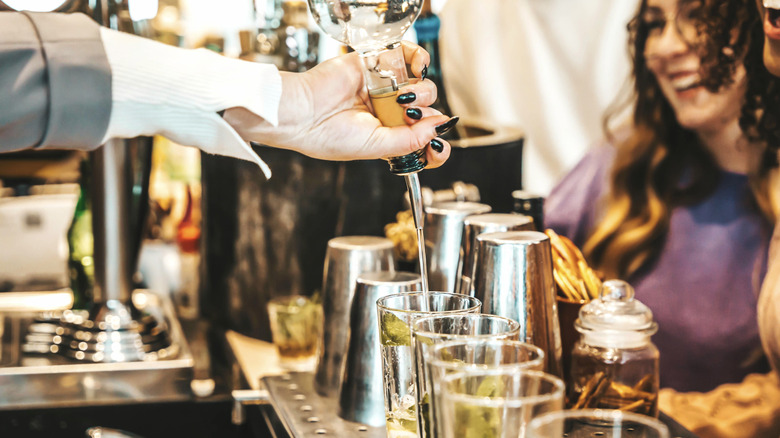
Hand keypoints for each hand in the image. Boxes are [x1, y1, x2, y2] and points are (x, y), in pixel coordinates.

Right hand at [224, 41, 452, 168]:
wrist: (303, 113)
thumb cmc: (327, 136)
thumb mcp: (376, 147)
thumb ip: (410, 140)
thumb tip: (438, 129)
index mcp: (389, 137)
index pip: (425, 141)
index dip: (438, 143)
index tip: (440, 146)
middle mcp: (390, 113)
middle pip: (428, 112)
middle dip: (428, 116)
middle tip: (410, 117)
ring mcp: (385, 89)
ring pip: (423, 86)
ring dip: (423, 91)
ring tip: (403, 97)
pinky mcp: (378, 65)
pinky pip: (409, 57)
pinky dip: (419, 60)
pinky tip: (414, 69)